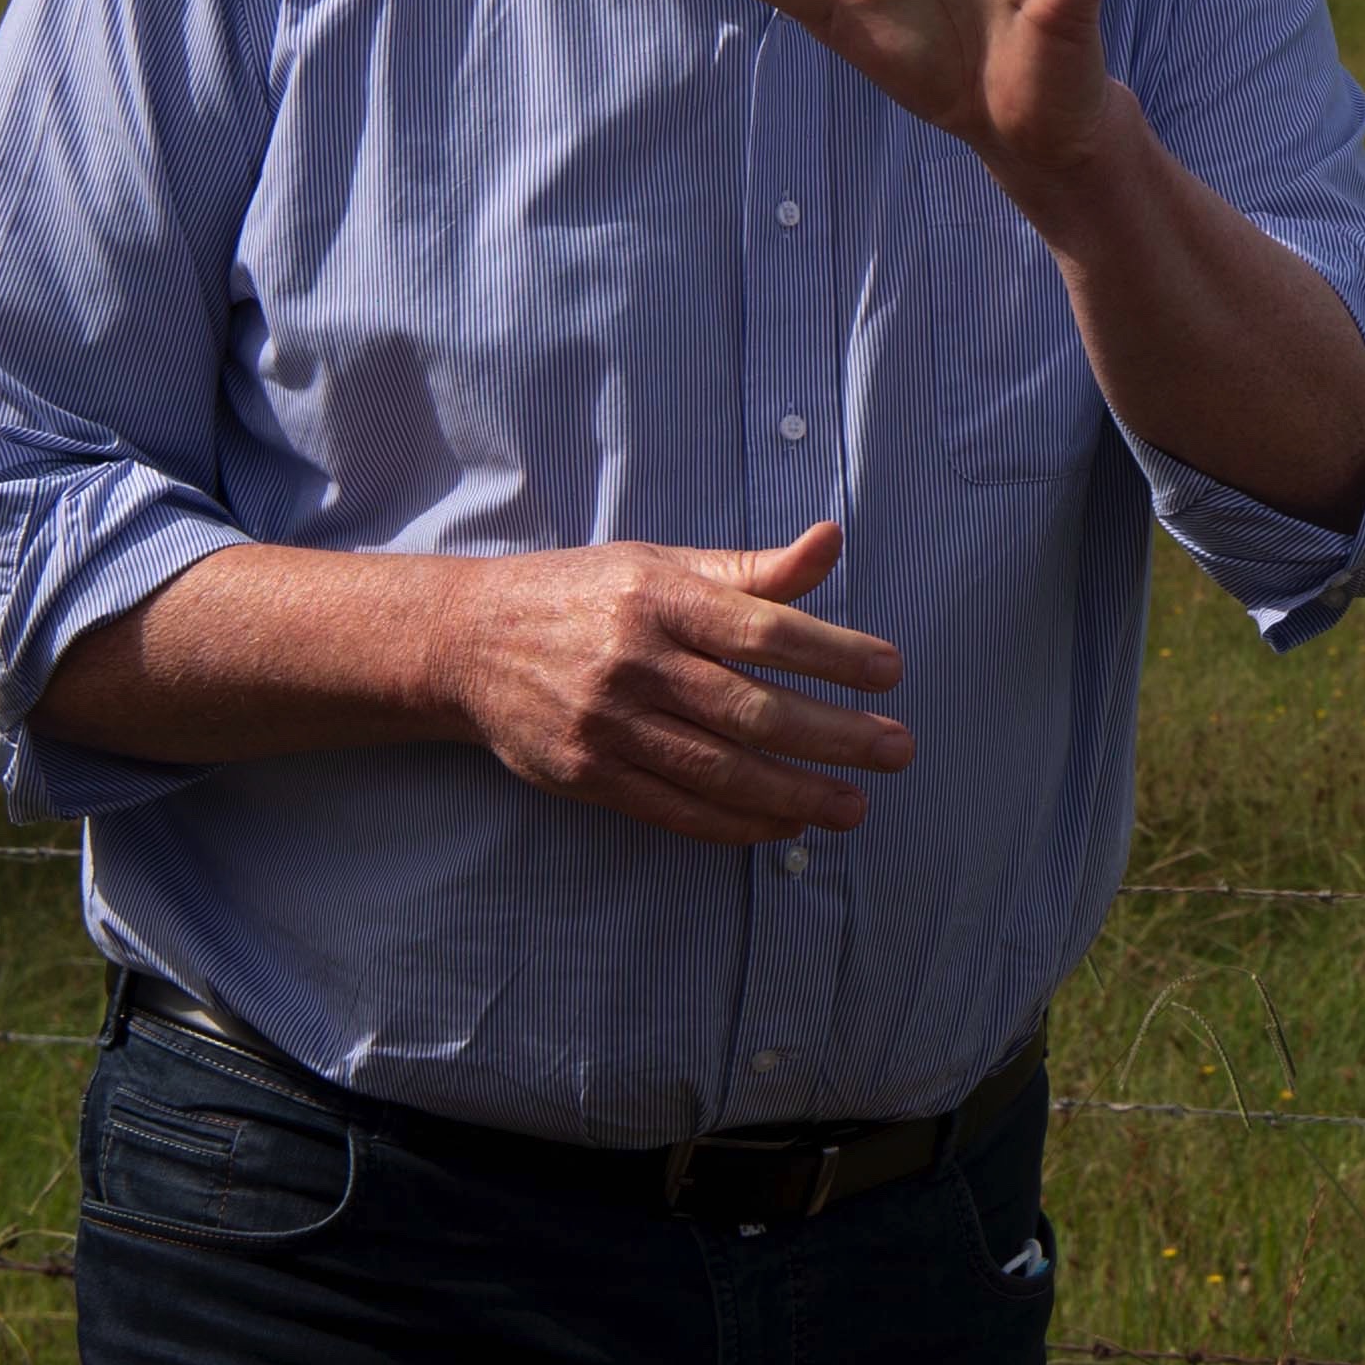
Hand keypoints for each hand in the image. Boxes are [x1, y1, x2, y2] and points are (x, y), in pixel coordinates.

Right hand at [429, 522, 911, 846]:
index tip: (891, 672)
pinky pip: (672, 808)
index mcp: (659, 599)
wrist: (467, 641)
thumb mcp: (661, 565)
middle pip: (750, 708)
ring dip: (794, 793)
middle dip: (833, 734)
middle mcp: (633, 661)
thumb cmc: (585, 595)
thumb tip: (833, 540)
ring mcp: (607, 723)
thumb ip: (752, 570)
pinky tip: (783, 824)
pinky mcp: (585, 774)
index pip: (763, 630)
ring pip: (717, 768)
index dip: (833, 653)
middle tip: (897, 749)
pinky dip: (733, 823)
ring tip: (854, 806)